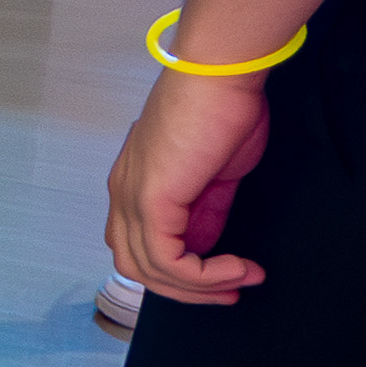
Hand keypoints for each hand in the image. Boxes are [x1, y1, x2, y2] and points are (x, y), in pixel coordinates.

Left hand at [104, 69, 273, 305]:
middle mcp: (123, 193)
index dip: (177, 273)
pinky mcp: (150, 201)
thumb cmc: (221, 110)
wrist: (220, 75)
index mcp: (134, 184)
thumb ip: (204, 209)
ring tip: (242, 280)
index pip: (138, 245)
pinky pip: (167, 259)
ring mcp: (132, 197)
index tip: (224, 278)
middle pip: (135, 265)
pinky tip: (236, 268)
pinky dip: (203, 275)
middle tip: (231, 292)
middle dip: (185, 290)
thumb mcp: (214, 174)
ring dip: (200, 287)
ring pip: (148, 269)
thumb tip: (205, 244)